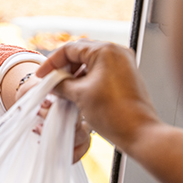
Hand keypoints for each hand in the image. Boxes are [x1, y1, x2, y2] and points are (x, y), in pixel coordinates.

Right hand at [36, 40, 157, 151]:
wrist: (139, 133)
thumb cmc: (116, 115)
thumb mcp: (79, 95)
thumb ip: (61, 85)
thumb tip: (52, 83)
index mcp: (105, 51)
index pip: (70, 49)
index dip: (52, 62)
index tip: (42, 75)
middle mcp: (117, 52)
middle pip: (80, 53)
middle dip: (63, 68)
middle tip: (51, 82)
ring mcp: (123, 63)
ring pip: (90, 62)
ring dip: (74, 74)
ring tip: (62, 89)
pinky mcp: (126, 75)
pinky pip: (100, 70)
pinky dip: (86, 78)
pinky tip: (76, 91)